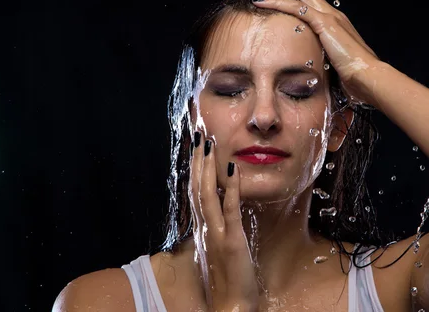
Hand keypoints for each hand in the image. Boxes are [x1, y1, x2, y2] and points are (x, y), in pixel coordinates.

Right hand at [189, 131, 258, 311]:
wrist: (228, 306)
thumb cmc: (225, 279)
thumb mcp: (218, 247)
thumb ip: (215, 227)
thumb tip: (217, 209)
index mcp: (203, 228)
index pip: (196, 191)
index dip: (195, 168)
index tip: (196, 147)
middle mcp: (205, 227)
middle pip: (198, 187)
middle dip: (198, 160)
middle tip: (199, 135)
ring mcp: (217, 233)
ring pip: (208, 194)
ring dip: (208, 167)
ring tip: (209, 144)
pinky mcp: (232, 240)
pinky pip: (231, 210)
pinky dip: (232, 188)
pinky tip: (233, 169)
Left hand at [251, 0, 380, 106]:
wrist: (368, 77)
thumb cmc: (355, 77)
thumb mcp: (334, 66)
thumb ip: (323, 62)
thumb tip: (310, 72)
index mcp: (336, 24)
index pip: (311, 4)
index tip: (275, 1)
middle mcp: (333, 15)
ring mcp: (330, 16)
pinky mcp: (325, 22)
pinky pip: (296, 7)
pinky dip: (278, 2)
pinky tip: (262, 3)